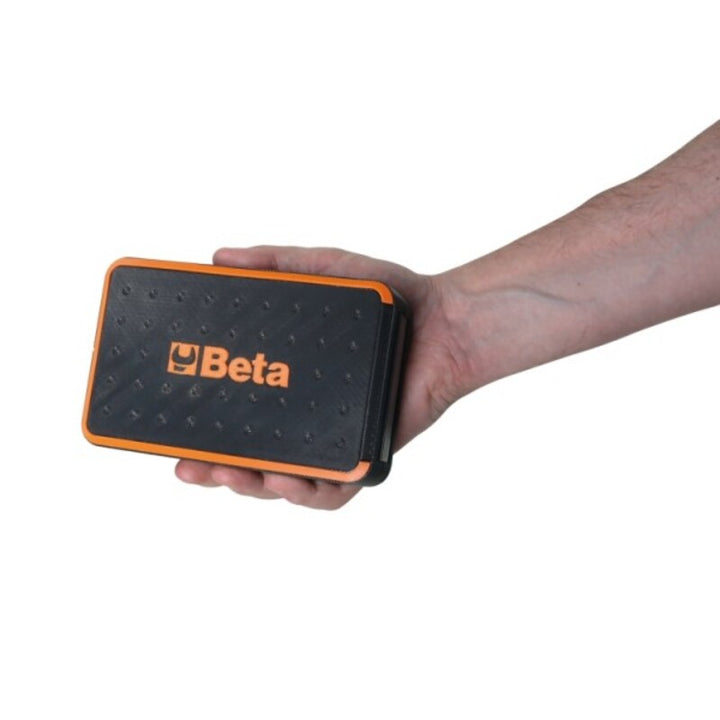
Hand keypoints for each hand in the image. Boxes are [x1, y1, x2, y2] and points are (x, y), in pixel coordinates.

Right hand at [175, 246, 462, 508]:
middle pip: (251, 457)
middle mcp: (308, 416)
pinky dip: (306, 494)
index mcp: (290, 382)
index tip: (170, 429)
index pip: (238, 412)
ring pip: (284, 482)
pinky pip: (334, 491)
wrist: (447, 320)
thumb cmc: (390, 298)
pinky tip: (286, 480)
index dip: (203, 429)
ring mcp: (336, 439)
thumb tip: (218, 258)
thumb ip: (275, 263)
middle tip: (187, 466)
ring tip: (229, 474)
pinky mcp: (366, 455)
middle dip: (215, 469)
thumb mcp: (324, 270)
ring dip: (251, 486)